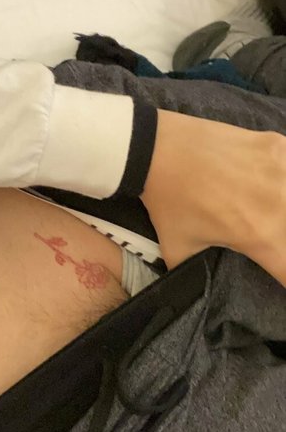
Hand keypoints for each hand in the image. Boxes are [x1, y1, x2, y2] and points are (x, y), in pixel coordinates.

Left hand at [140, 109, 285, 286]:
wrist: (158, 151)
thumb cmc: (169, 202)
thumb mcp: (177, 248)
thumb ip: (193, 271)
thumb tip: (192, 285)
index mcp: (261, 236)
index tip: (280, 273)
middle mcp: (282, 205)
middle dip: (282, 241)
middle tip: (261, 232)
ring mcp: (283, 170)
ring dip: (283, 211)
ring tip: (263, 208)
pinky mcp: (278, 145)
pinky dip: (284, 177)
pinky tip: (269, 183)